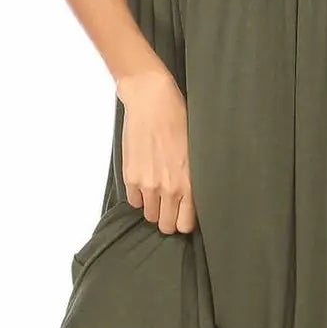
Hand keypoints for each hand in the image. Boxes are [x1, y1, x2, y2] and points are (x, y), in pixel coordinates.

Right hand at [117, 69, 197, 234]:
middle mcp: (168, 189)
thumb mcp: (196, 153)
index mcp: (189, 184)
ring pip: (149, 215)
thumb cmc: (179, 121)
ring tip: (157, 190)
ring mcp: (147, 184)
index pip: (185, 225)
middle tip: (169, 207)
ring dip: (153, 206)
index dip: (183, 222)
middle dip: (168, 219)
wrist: (152, 103)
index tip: (182, 215)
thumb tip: (191, 199)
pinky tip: (145, 180)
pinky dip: (138, 195)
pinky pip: (134, 201)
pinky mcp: (130, 176)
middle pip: (166, 225)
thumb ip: (192, 179)